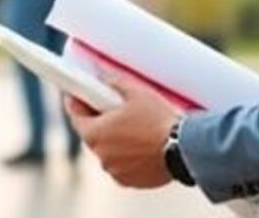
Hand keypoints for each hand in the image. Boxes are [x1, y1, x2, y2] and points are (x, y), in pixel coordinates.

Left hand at [65, 72, 182, 188]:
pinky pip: (122, 165)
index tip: (78, 95)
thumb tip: (105, 77)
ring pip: (109, 151)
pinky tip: (141, 145)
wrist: (183, 148)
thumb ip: (114, 83)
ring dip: (115, 140)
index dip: (76, 102)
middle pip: (93, 134)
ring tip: (133, 127)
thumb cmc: (158, 121)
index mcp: (95, 133)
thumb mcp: (135, 92)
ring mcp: (115, 170)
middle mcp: (100, 155)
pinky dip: (127, 156)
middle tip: (112, 108)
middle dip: (100, 120)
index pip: (75, 115)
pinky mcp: (130, 180)